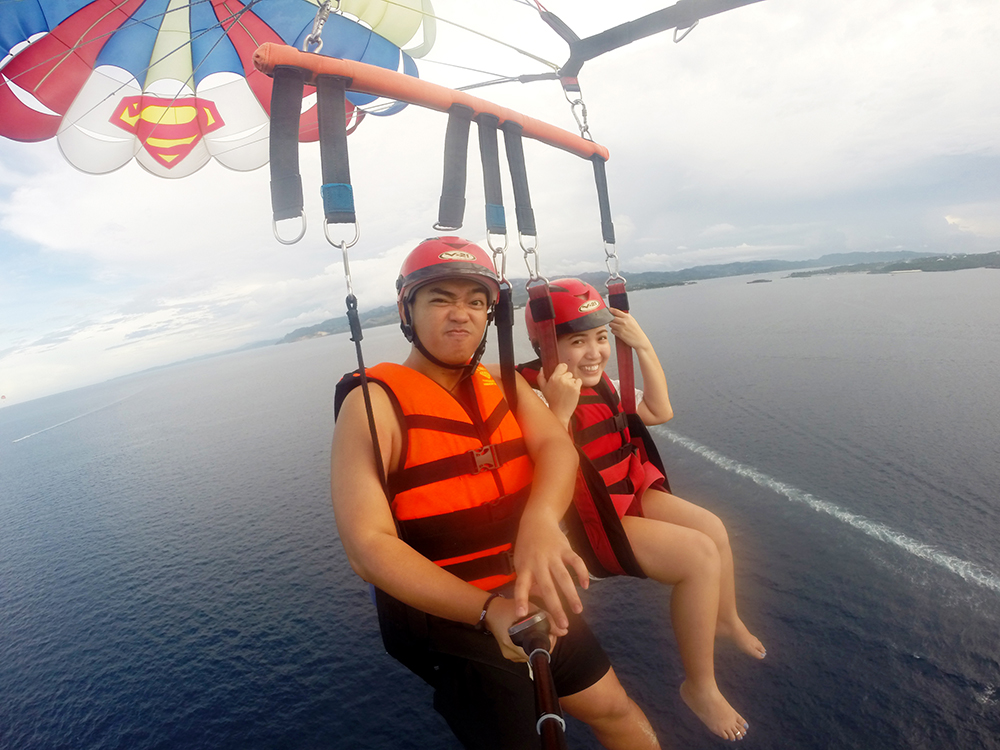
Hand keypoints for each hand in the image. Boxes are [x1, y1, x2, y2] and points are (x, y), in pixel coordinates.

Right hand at [485, 597, 556, 660]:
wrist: (491, 611)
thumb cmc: (510, 609)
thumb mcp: (531, 610)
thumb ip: (548, 620)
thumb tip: (564, 631)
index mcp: (514, 642)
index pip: (538, 653)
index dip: (548, 643)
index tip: (550, 632)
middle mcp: (511, 653)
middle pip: (536, 654)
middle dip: (544, 643)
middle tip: (546, 630)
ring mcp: (509, 656)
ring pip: (531, 655)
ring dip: (537, 644)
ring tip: (537, 631)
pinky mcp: (508, 655)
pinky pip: (524, 654)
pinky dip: (529, 646)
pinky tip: (529, 635)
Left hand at [512, 508, 588, 634]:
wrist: (536, 520)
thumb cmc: (527, 547)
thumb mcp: (521, 563)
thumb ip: (528, 582)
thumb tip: (536, 602)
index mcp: (524, 568)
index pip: (520, 586)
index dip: (521, 600)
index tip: (522, 615)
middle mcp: (538, 563)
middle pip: (548, 588)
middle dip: (556, 608)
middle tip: (563, 625)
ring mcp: (553, 555)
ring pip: (564, 578)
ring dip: (572, 595)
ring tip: (578, 610)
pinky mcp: (565, 548)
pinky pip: (576, 562)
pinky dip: (582, 573)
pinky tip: (586, 585)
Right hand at [537, 363, 580, 425]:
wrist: (559, 412)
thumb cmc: (551, 401)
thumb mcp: (543, 388)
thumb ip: (541, 377)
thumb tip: (542, 369)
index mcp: (554, 378)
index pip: (562, 366)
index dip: (562, 370)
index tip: (561, 375)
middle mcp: (563, 379)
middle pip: (568, 373)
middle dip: (566, 378)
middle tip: (562, 387)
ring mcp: (570, 384)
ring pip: (573, 378)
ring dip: (571, 383)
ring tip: (566, 391)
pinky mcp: (577, 389)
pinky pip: (579, 381)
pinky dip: (577, 385)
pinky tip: (571, 391)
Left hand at [608, 309, 651, 351]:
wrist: (640, 340)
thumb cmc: (637, 331)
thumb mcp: (632, 320)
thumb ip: (625, 316)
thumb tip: (618, 313)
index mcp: (627, 317)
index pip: (616, 311)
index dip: (611, 310)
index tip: (609, 310)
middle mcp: (624, 322)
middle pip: (611, 318)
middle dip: (611, 319)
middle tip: (613, 321)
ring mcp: (621, 328)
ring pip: (611, 324)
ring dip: (612, 325)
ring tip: (616, 327)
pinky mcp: (619, 334)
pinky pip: (612, 330)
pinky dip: (614, 331)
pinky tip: (618, 331)